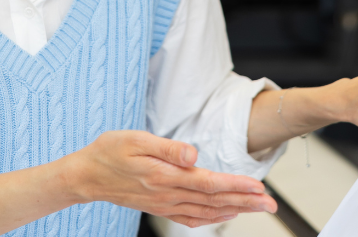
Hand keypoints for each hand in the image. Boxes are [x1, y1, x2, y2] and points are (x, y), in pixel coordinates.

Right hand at [64, 130, 277, 227]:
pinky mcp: (160, 207)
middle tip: (272, 203)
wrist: (85, 176)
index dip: (236, 186)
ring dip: (236, 210)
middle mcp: (167, 194)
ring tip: (259, 207)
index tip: (259, 186)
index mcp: (164, 176)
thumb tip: (194, 154)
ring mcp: (164, 204)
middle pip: (214, 200)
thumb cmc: (109, 151)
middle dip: (246, 202)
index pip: (209, 183)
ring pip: (207, 211)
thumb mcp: (135, 140)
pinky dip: (213, 217)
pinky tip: (226, 214)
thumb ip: (168, 148)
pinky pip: (191, 218)